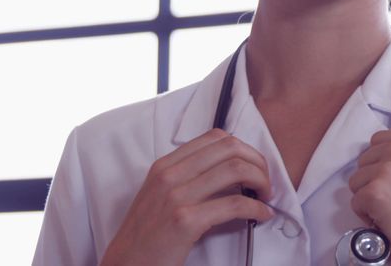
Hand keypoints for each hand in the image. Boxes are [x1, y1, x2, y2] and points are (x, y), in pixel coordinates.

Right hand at [100, 129, 273, 265]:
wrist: (124, 265)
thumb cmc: (147, 235)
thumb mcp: (160, 195)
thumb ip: (188, 177)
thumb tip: (231, 170)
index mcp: (165, 165)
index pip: (215, 137)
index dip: (244, 149)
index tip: (254, 166)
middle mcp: (169, 174)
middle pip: (230, 148)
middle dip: (258, 162)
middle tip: (265, 182)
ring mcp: (176, 196)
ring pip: (236, 169)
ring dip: (262, 182)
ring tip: (266, 197)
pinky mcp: (185, 221)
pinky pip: (235, 204)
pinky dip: (256, 208)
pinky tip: (261, 215)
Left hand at [349, 128, 390, 265]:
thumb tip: (379, 159)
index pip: (377, 141)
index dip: (382, 165)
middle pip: (364, 160)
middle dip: (374, 181)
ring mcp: (389, 168)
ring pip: (356, 181)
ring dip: (370, 198)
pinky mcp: (376, 192)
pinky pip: (355, 202)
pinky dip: (367, 216)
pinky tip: (390, 221)